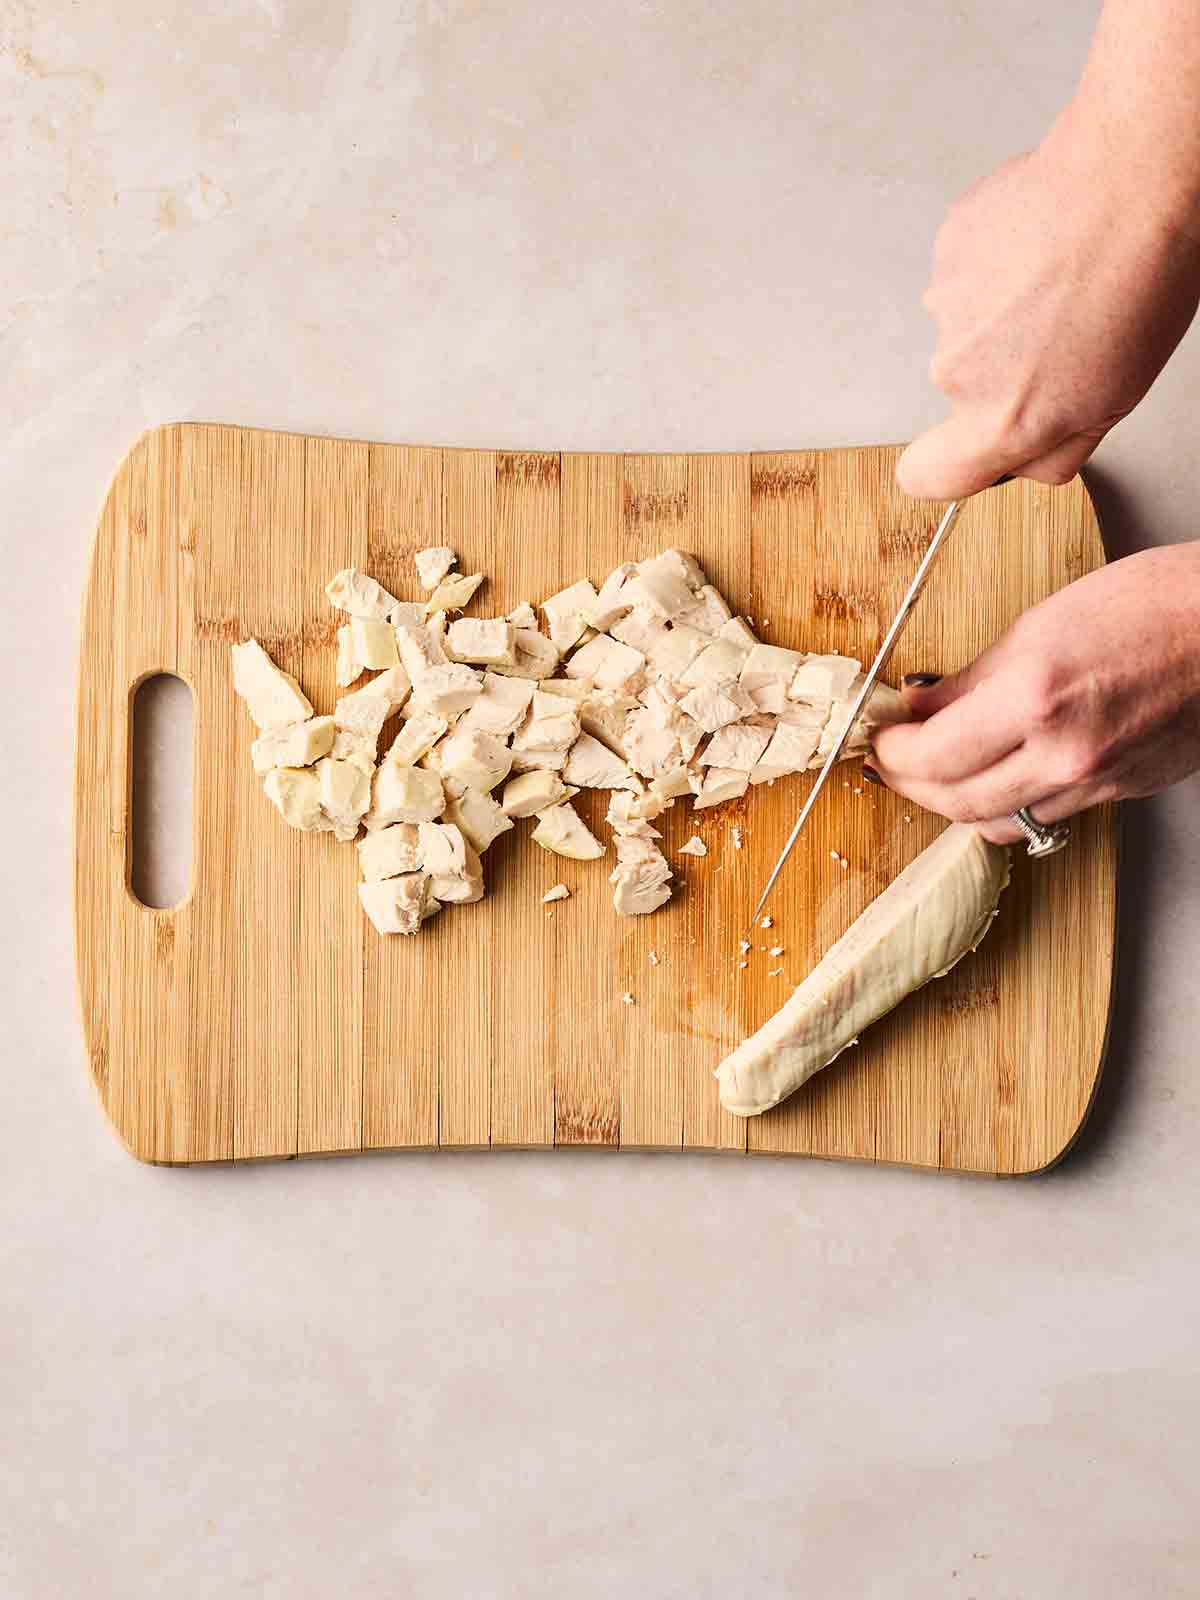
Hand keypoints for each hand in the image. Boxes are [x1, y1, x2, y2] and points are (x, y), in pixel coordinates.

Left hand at [868, 545, 1199, 843]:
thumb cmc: (1155, 603)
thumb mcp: (1040, 623)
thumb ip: (971, 678)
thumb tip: (918, 705)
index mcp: (1035, 698)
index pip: (930, 757)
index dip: (891, 753)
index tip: (879, 737)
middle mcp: (1064, 753)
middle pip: (954, 802)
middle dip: (910, 785)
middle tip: (893, 759)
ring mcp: (1096, 782)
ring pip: (997, 824)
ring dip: (953, 803)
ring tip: (934, 774)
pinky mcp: (1120, 795)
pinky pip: (1043, 818)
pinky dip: (1005, 806)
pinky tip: (992, 779)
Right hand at [897, 114, 1199, 498]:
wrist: (1131, 182)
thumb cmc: (1139, 281)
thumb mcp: (1116, 399)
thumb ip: (1054, 448)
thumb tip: (1026, 456)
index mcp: (1003, 419)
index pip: (927, 475)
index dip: (940, 467)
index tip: (957, 454)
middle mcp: (960, 370)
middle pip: (964, 390)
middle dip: (1004, 370)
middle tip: (1064, 330)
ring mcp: (946, 306)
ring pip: (968, 327)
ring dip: (1004, 312)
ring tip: (1060, 279)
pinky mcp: (947, 251)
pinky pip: (965, 273)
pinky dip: (999, 264)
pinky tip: (1044, 246)